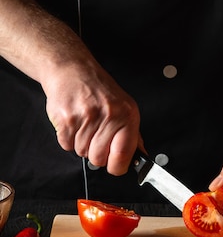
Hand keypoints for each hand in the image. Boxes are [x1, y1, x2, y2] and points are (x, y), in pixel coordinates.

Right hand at [43, 60, 142, 175]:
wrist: (72, 70)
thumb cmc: (99, 89)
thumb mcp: (124, 107)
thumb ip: (132, 134)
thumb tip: (142, 157)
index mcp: (127, 115)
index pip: (123, 156)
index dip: (116, 166)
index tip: (113, 163)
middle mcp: (109, 115)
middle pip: (98, 159)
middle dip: (95, 152)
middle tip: (94, 134)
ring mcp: (86, 117)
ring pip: (81, 152)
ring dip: (81, 143)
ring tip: (84, 123)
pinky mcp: (67, 119)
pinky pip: (66, 145)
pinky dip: (68, 138)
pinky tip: (74, 121)